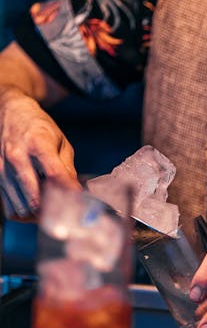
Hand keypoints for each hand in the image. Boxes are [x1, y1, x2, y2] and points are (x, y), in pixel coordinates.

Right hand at [0, 86, 79, 218]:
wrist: (10, 113)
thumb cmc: (38, 127)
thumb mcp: (60, 141)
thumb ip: (67, 168)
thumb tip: (76, 193)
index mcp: (37, 143)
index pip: (54, 174)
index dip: (68, 191)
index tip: (78, 200)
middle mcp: (16, 157)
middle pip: (35, 196)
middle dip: (52, 208)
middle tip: (64, 210)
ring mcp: (2, 168)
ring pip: (22, 207)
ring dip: (37, 214)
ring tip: (49, 207)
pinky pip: (9, 208)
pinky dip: (23, 212)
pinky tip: (33, 205)